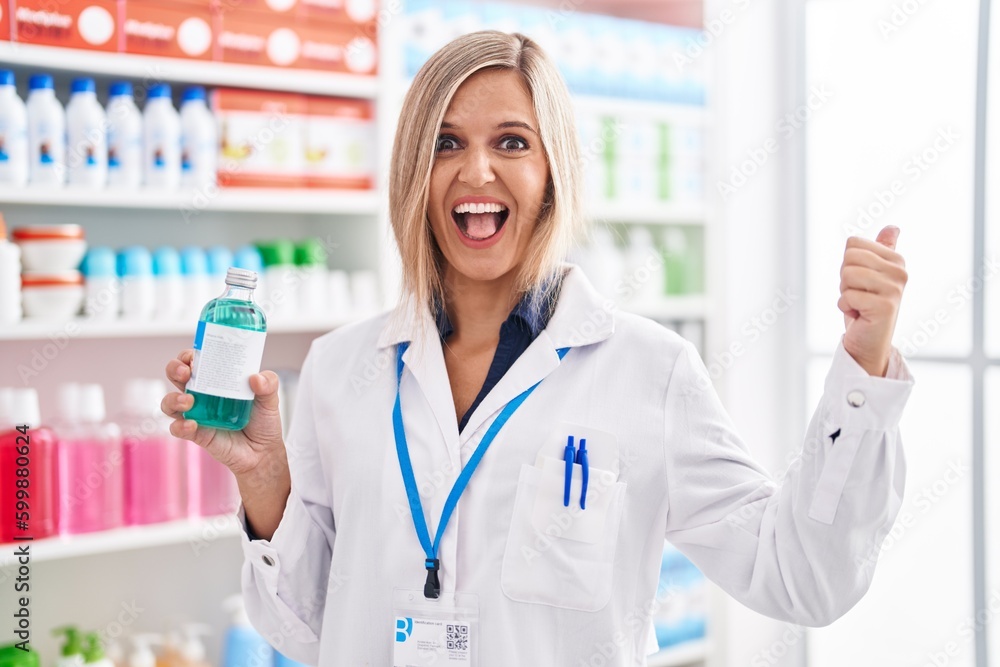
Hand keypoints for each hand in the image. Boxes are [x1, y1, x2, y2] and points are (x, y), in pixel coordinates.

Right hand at [161, 349, 286, 481]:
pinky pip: (177, 428)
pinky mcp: (195, 433)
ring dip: (173, 398)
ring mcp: (196, 414)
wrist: (263, 452)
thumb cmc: (263, 421)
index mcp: (217, 380)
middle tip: (186, 373)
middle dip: (175, 369)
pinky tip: (192, 425)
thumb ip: (269, 384)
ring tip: (188, 401)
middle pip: (176, 375)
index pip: (195, 360)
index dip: (189, 354)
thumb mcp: (270, 399)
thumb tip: (256, 378)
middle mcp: (202, 394)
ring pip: (169, 402)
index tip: (194, 355)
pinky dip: (180, 425)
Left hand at [838, 226, 907, 375]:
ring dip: (845, 293)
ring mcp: (895, 289)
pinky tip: (859, 315)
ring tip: (859, 304)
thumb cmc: (865, 306)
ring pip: (847, 275)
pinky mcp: (885, 306)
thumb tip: (893, 227)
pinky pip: (847, 296)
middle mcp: (900, 272)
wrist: (868, 341)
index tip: (860, 281)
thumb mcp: (870, 274)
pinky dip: (846, 308)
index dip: (847, 264)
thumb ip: (881, 250)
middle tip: (858, 294)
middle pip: (849, 258)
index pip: (853, 244)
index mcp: (896, 259)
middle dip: (844, 279)